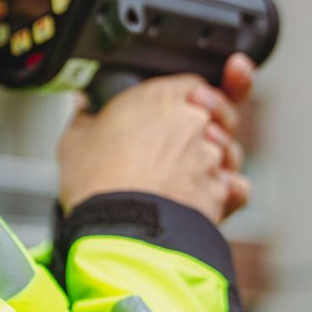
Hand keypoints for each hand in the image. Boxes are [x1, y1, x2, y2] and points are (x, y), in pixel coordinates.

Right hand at [57, 54, 255, 224]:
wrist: (122, 229)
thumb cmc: (98, 183)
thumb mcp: (75, 142)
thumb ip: (84, 117)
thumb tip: (83, 108)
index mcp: (161, 97)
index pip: (194, 83)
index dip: (193, 94)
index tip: (189, 100)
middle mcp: (194, 121)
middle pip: (219, 115)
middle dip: (211, 125)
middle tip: (186, 140)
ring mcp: (212, 156)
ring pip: (228, 152)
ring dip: (214, 161)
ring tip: (182, 178)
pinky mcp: (222, 191)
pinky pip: (236, 187)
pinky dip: (227, 193)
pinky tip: (208, 198)